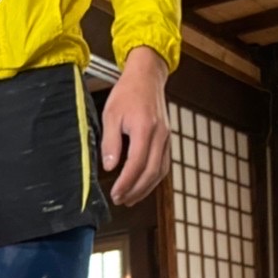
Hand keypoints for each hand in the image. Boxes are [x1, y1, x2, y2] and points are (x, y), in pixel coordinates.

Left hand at [102, 46, 170, 206]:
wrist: (147, 76)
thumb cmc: (127, 93)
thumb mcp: (111, 115)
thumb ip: (111, 142)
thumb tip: (109, 167)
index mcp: (144, 129)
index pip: (137, 164)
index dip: (126, 183)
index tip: (115, 194)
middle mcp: (159, 135)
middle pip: (151, 172)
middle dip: (136, 190)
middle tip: (121, 200)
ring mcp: (166, 137)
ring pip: (160, 171)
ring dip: (146, 188)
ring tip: (130, 198)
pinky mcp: (167, 138)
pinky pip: (164, 164)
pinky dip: (154, 178)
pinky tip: (143, 185)